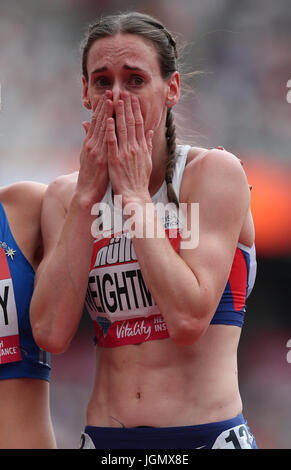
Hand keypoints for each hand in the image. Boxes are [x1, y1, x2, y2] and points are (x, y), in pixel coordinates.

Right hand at [77, 91, 113, 203]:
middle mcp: (92, 145)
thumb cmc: (91, 176)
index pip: (96, 122)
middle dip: (105, 106)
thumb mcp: (87, 156)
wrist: (88, 193)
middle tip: (110, 91)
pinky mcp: (101, 159)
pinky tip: (111, 120)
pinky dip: (108, 131)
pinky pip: (105, 142)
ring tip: (112, 100)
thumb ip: (89, 139)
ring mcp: (96, 151)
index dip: (101, 109)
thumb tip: (86, 124)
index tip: (107, 96)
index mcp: (90, 144)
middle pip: (99, 122)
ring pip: (102, 129)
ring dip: (107, 114)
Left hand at [106, 91, 152, 206]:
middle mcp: (134, 148)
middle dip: (127, 107)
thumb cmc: (139, 180)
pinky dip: (110, 130)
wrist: (134, 195)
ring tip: (116, 99)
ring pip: (121, 129)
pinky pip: (112, 142)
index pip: (139, 124)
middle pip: (131, 123)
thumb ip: (147, 144)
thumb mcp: (147, 160)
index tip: (132, 98)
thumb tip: (149, 130)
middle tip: (124, 92)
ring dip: (118, 113)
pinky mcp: (115, 159)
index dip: (135, 110)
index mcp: (141, 147)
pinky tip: (108, 119)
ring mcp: (124, 153)